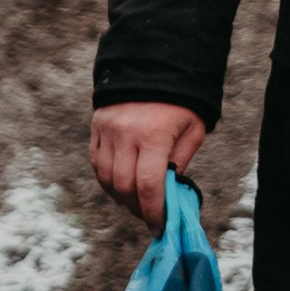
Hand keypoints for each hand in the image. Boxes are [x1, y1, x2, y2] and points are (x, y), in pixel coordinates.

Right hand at [90, 100, 207, 227]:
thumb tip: (167, 195)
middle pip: (124, 187)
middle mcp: (126, 133)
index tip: (159, 226)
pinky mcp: (96, 126)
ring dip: (120, 197)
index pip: (149, 186)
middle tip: (148, 215)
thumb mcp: (193, 130)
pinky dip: (107, 180)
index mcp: (154, 135)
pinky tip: (121, 184)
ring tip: (135, 201)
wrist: (154, 64)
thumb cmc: (181, 102)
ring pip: (106, 178)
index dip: (153, 212)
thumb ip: (180, 164)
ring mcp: (107, 129)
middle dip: (137, 208)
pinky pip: (96, 163)